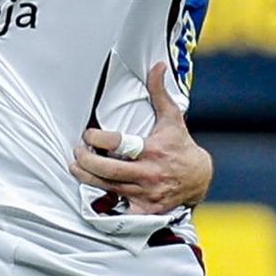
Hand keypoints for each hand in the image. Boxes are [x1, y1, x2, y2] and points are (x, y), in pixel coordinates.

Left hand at [70, 63, 213, 213]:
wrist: (199, 178)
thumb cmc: (180, 146)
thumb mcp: (172, 118)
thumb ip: (159, 92)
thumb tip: (157, 66)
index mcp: (152, 150)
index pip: (118, 143)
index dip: (97, 137)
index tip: (89, 133)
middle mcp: (148, 173)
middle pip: (108, 170)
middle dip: (86, 161)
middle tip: (77, 152)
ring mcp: (146, 193)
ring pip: (108, 188)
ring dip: (87, 178)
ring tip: (75, 167)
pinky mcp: (145, 209)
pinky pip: (119, 209)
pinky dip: (105, 204)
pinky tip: (91, 192)